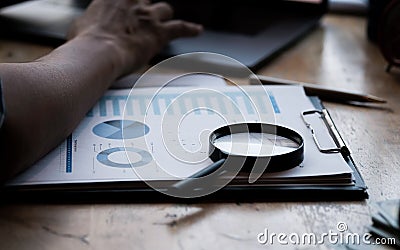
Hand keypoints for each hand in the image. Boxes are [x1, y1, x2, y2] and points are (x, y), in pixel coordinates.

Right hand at [68, 0, 201, 76]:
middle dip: (144, 9)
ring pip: (164, 8)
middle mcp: (132, 1)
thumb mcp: (80, 26)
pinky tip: (197, 30)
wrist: (98, 52)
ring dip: (164, 17)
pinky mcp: (159, 32)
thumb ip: (90, 24)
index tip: (129, 5)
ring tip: (166, 23)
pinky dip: (190, 29)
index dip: (129, 2)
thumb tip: (86, 31)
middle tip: (142, 19)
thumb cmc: (84, 42)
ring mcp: (147, 15)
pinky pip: (180, 27)